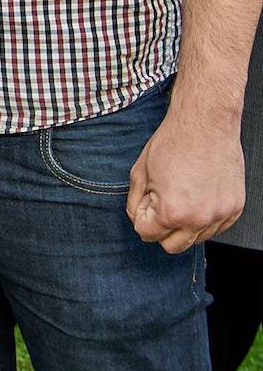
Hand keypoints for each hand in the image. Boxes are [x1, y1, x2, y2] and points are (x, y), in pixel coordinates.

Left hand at [128, 110, 244, 252]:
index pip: (147, 235)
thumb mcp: (140, 172)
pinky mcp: (235, 208)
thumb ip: (135, 203)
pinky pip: (216, 228)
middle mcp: (199, 218)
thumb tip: (138, 219)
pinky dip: (204, 218)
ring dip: (184, 224)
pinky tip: (197, 196)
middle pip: (173, 246)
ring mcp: (221, 215)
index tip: (146, 201)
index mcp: (172, 211)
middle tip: (159, 203)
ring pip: (196, 239)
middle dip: (161, 229)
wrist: (205, 124)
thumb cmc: (172, 143)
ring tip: (181, 194)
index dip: (141, 218)